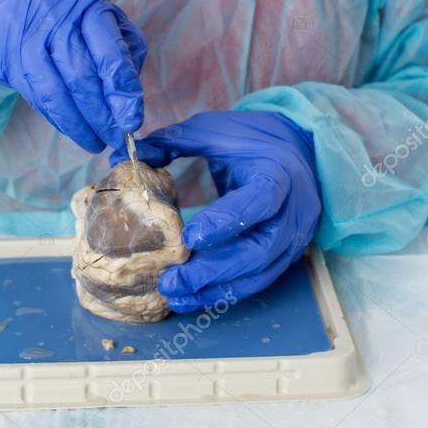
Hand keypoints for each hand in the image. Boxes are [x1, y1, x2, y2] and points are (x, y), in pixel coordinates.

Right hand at [0, 0, 146, 151]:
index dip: (123, 89)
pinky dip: (60, 119)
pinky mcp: (10, 61)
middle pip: (83, 75)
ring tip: (97, 142)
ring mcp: (28, 38)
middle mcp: (56, 16)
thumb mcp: (93, 14)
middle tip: (117, 138)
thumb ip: (119, 46)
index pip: (110, 50)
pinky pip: (39, 98)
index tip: (132, 119)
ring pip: (59, 92)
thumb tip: (130, 96)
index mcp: (86, 0)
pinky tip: (74, 130)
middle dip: (103, 114)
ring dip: (81, 125)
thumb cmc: (60, 14)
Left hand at [110, 110, 321, 311]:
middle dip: (214, 271)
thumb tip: (130, 155)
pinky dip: (228, 291)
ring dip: (218, 289)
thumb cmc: (251, 138)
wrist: (296, 147)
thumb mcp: (214, 130)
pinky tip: (196, 296)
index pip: (259, 201)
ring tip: (176, 296)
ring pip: (260, 274)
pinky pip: (259, 280)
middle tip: (172, 281)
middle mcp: (293, 210)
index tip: (188, 238)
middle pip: (259, 252)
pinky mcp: (287, 254)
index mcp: (278, 172)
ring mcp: (294, 236)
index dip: (226, 222)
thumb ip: (175, 142)